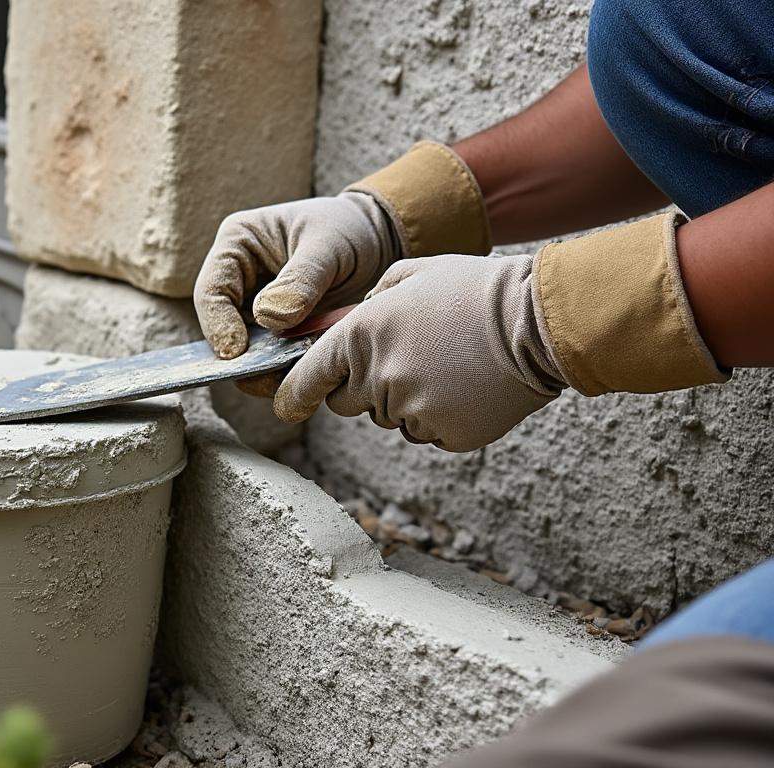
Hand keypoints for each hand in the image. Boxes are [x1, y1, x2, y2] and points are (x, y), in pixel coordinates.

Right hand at [193, 193, 400, 358]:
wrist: (378, 243)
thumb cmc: (350, 230)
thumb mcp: (329, 246)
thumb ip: (301, 280)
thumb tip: (266, 317)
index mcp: (238, 243)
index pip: (211, 291)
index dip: (218, 325)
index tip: (238, 352)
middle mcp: (239, 277)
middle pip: (221, 326)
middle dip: (243, 355)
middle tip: (265, 377)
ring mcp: (255, 306)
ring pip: (245, 348)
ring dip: (264, 367)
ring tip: (289, 379)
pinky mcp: (275, 330)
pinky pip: (270, 357)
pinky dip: (282, 370)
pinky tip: (302, 375)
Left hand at [273, 253, 566, 451]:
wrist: (537, 321)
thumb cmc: (473, 290)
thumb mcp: (409, 276)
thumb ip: (367, 305)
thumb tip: (347, 326)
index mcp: (361, 336)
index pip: (307, 379)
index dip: (293, 395)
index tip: (287, 405)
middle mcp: (378, 378)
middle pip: (347, 402)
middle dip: (362, 386)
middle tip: (405, 358)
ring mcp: (411, 411)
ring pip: (388, 417)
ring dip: (404, 399)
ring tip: (446, 365)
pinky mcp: (444, 435)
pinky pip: (425, 432)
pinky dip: (438, 416)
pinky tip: (464, 386)